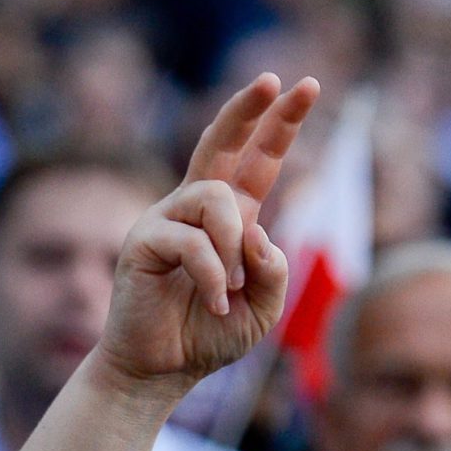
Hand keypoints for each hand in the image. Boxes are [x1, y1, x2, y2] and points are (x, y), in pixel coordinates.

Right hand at [92, 73, 320, 398]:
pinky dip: (214, 278)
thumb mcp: (263, 307)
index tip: (306, 86)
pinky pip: (193, 242)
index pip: (259, 160)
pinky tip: (214, 305)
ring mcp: (167, 218)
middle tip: (271, 80)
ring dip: (234, 248)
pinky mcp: (144, 240)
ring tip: (231, 292)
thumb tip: (257, 231)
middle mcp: (197, 207)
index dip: (280, 125)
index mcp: (232, 217)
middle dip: (248, 109)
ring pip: (217, 199)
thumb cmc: (210, 335)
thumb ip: (273, 269)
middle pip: (222, 142)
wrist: (162, 370)